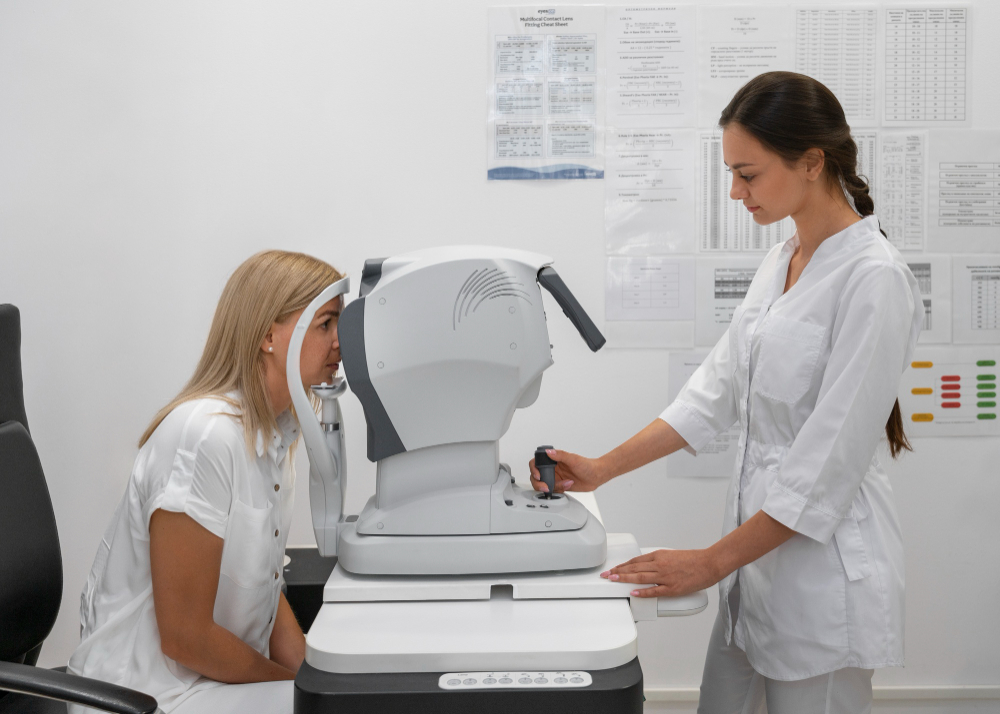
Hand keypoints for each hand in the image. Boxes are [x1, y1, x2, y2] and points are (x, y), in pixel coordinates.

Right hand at [528, 448, 606, 492]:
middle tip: (546, 487)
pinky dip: (559, 490)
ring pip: (544, 485)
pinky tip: (568, 485)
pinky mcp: (560, 486)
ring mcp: (556, 478)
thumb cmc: (587, 465)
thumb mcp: (573, 459)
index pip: (537, 462)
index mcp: (554, 460)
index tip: (538, 475)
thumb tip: (549, 452)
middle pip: (537, 476)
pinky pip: (553, 491)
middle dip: (539, 483)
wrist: (596, 476)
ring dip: (553, 487)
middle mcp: (553, 469)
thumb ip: (560, 455)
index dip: (534, 469)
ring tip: (565, 483)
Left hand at [600, 548, 718, 597]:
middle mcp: (660, 565)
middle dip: (618, 572)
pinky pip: (654, 591)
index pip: (635, 561)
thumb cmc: (693, 560)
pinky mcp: (672, 588)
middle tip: (606, 575)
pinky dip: (642, 591)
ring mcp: (665, 577)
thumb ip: (658, 561)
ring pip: (640, 578)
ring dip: (624, 579)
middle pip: (634, 568)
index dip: (622, 565)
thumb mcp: (671, 555)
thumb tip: (646, 567)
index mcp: (659, 555)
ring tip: (613, 581)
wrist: (709, 564)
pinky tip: (633, 592)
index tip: (613, 569)